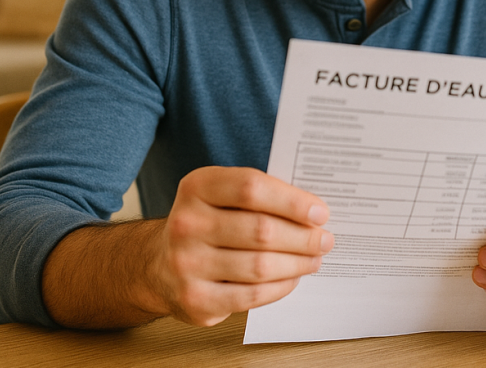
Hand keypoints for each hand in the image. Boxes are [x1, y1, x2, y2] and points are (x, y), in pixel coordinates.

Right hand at [149, 166, 333, 326]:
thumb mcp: (223, 194)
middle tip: (325, 239)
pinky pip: (251, 295)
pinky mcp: (195, 300)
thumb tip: (312, 211)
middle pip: (261, 230)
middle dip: (303, 237)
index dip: (292, 201)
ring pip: (260, 266)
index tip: (320, 212)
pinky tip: (293, 278)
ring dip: (297, 263)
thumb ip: (261, 195)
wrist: (160, 264)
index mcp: (197, 186)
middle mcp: (187, 223)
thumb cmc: (208, 221)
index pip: (252, 188)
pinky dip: (280, 287)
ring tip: (314, 258)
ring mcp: (187, 264)